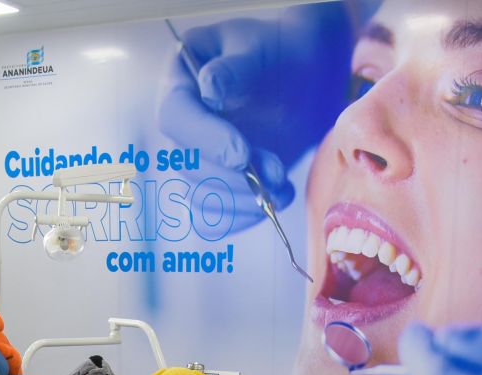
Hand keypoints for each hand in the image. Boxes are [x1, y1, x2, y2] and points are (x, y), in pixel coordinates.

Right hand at [157, 6, 352, 230]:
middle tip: (277, 174)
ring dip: (241, 201)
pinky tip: (272, 201)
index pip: (174, 116)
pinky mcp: (215, 180)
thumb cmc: (283, 51)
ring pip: (198, 194)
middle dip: (232, 177)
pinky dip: (241, 218)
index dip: (204, 140)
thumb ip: (235, 68)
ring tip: (282, 189)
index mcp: (181, 78)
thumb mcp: (261, 49)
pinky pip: (211, 216)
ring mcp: (196, 154)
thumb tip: (207, 87)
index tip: (242, 155)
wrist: (307, 75)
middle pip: (186, 163)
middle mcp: (181, 120)